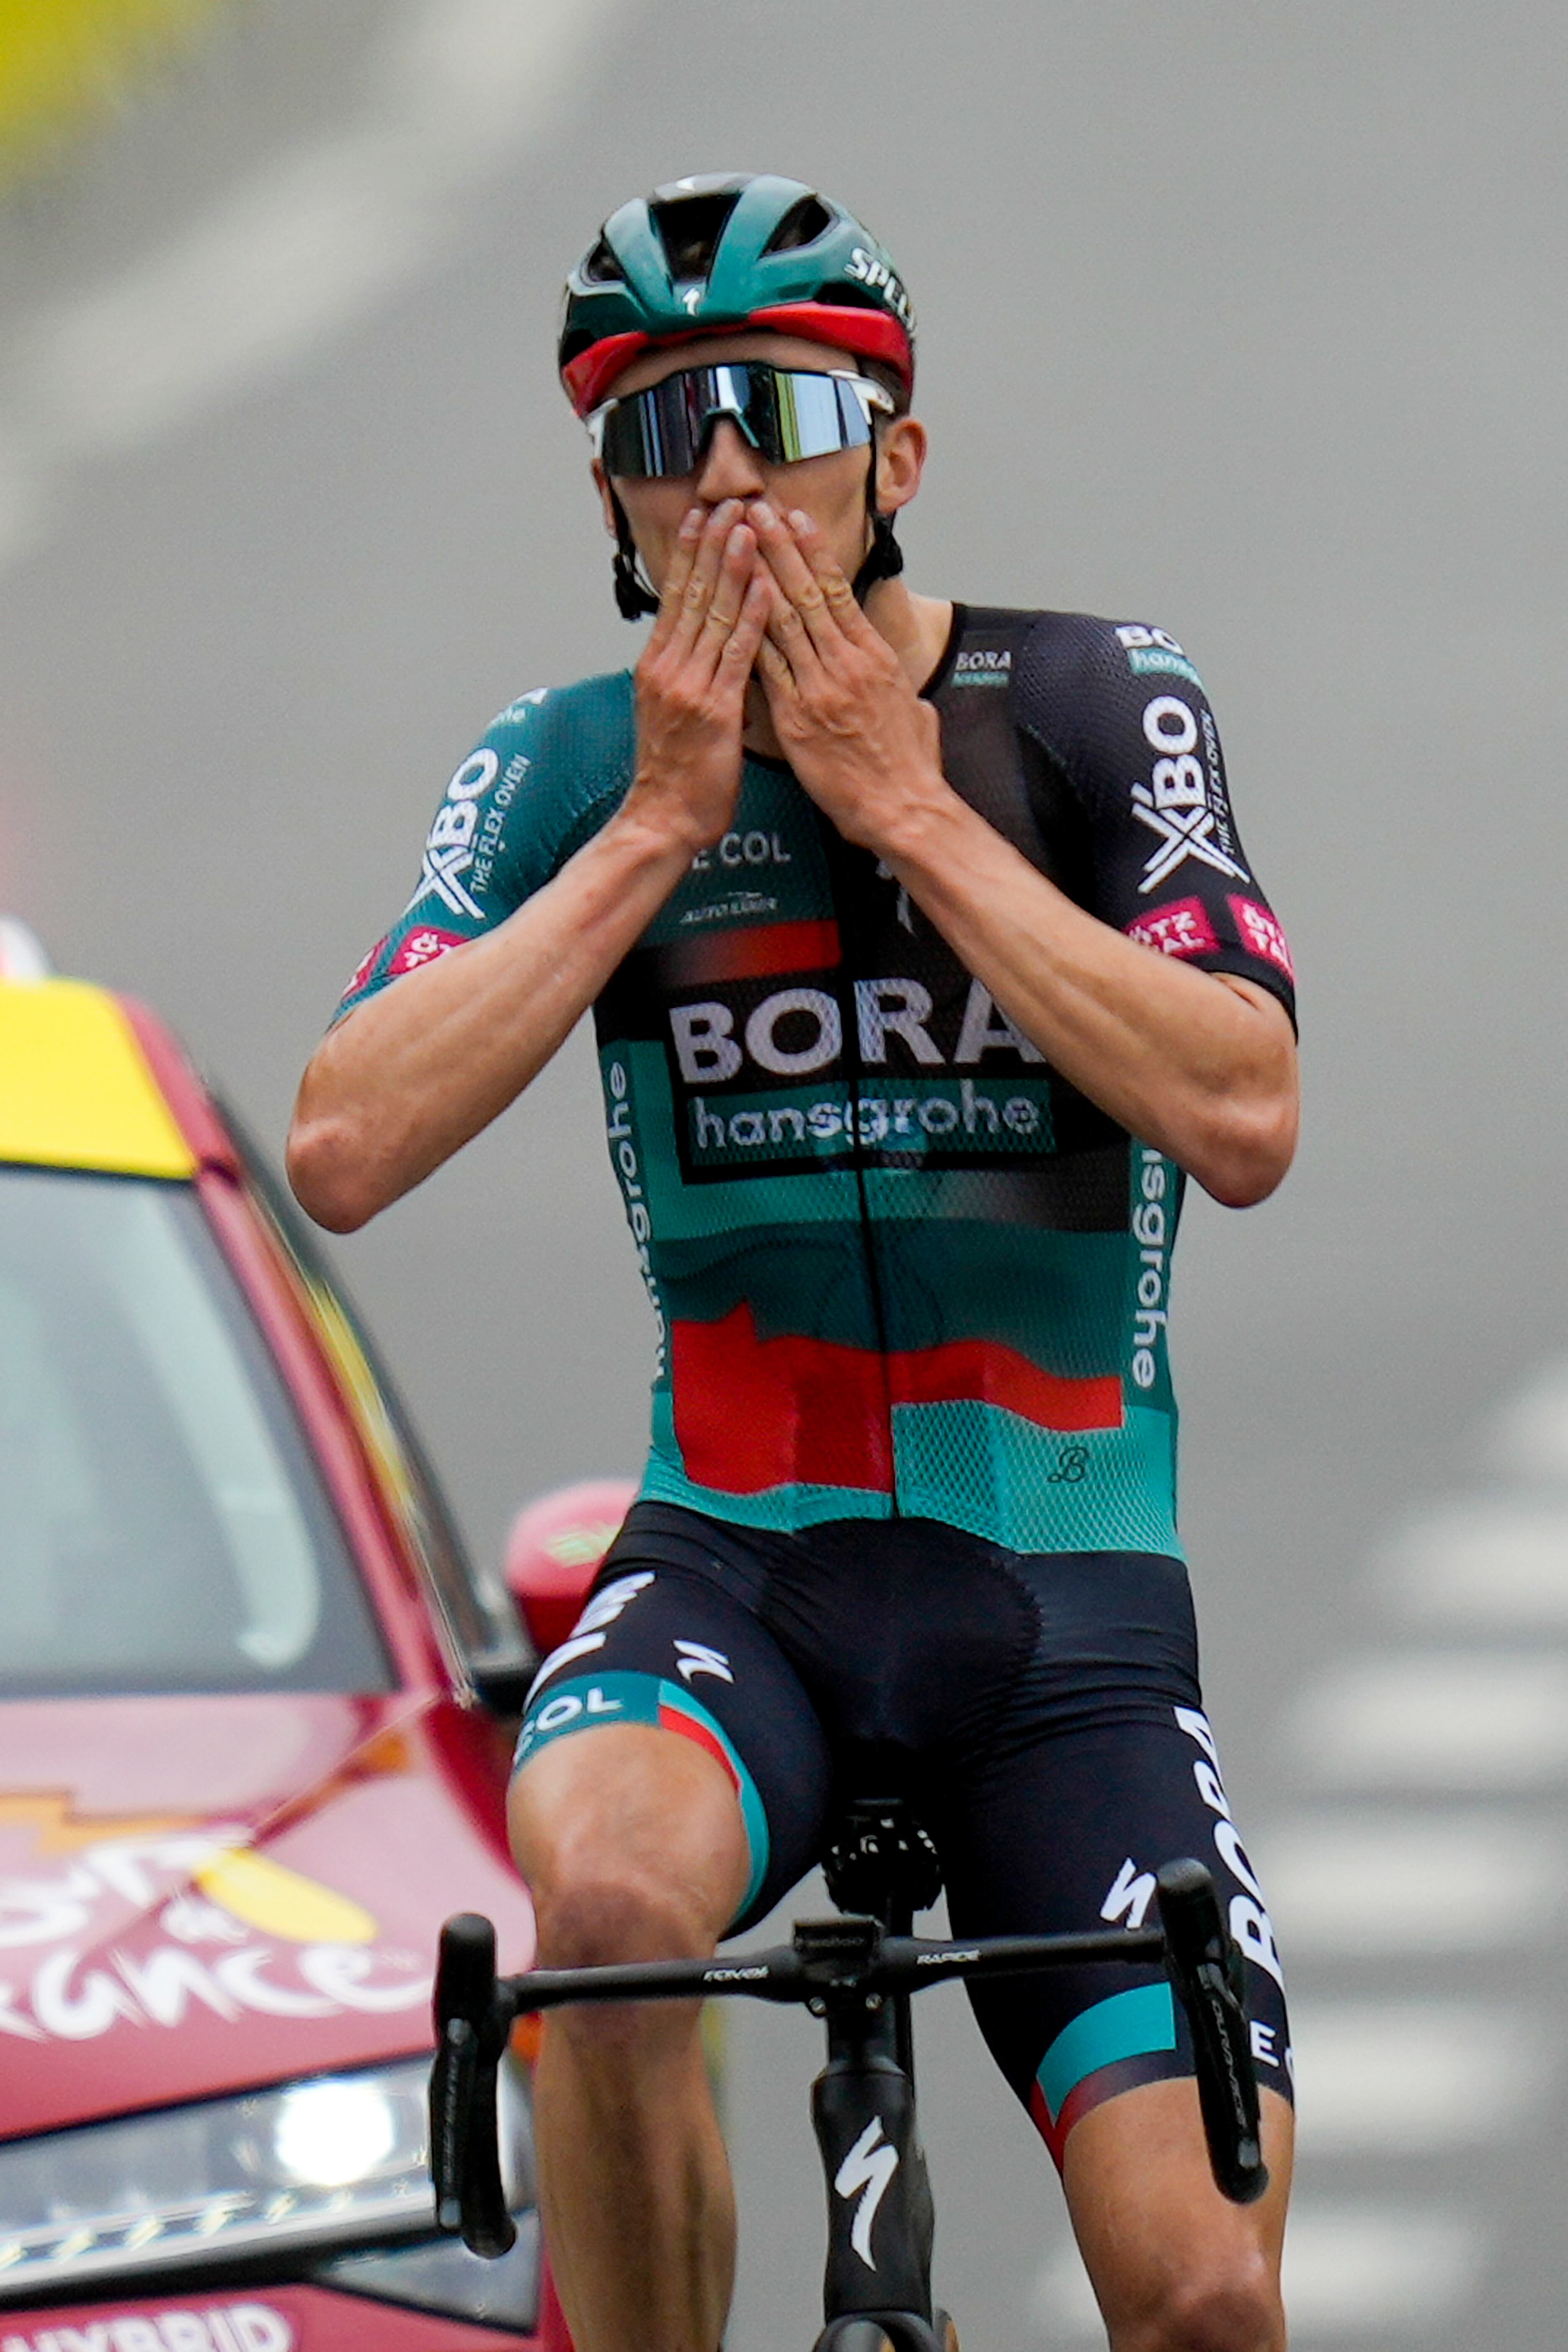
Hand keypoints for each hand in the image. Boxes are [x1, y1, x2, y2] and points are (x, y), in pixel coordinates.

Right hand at [624, 501, 772, 854]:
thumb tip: (702, 650)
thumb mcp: (673, 715)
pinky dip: (752, 618)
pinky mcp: (713, 710)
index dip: (691, 554)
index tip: (703, 516)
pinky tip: (766, 587)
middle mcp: (668, 668)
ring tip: (750, 526)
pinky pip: (737, 655)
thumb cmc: (674, 776)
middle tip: (730, 501)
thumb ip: (686, 678)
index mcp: (657, 666)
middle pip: (693, 594)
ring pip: (714, 615)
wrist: (662, 821)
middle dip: (712, 544)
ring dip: (734, 567)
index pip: (676, 598)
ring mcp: (688, 686)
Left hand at [748, 503, 944, 851]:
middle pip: (807, 592)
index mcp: (875, 656)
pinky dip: (748, 632)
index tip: (796, 519)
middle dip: (779, 546)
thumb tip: (896, 677)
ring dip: (758, 575)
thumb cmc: (910, 766)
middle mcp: (847, 663)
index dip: (815, 552)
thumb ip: (896, 685)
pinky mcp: (797, 717)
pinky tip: (729, 605)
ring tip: (737, 539)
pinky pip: (767, 666)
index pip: (839, 591)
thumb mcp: (915, 711)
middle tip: (756, 508)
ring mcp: (820, 687)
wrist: (902, 808)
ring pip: (784, 619)